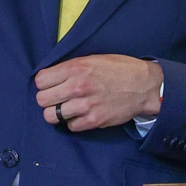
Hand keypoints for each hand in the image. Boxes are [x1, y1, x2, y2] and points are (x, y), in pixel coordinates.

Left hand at [35, 54, 163, 130]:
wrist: (145, 86)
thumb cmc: (119, 69)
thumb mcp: (92, 59)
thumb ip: (70, 68)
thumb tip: (51, 77)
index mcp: (75, 68)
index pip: (40, 81)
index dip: (44, 84)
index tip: (51, 85)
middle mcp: (77, 87)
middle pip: (41, 100)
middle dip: (47, 100)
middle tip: (57, 98)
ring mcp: (84, 106)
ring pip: (51, 116)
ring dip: (57, 113)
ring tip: (67, 109)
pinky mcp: (93, 121)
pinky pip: (70, 126)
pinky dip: (73, 123)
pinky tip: (81, 115)